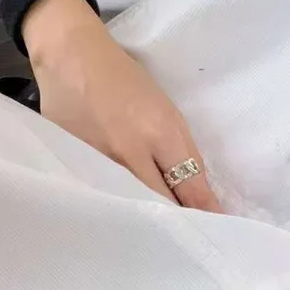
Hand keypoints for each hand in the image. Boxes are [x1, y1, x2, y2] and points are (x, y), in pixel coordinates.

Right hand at [23, 0, 222, 211]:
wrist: (70, 57)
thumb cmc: (123, 78)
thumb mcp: (164, 108)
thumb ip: (182, 152)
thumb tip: (200, 197)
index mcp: (159, 132)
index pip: (190, 188)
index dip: (206, 213)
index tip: (219, 230)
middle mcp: (129, 153)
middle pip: (161, 206)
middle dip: (176, 220)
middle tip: (186, 232)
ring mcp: (97, 164)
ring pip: (130, 207)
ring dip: (145, 216)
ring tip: (154, 224)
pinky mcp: (72, 168)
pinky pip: (100, 198)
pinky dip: (112, 204)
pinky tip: (116, 208)